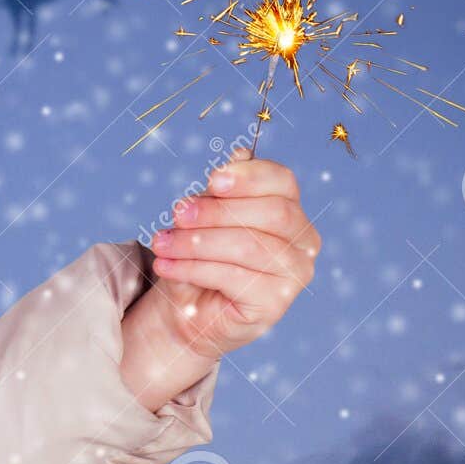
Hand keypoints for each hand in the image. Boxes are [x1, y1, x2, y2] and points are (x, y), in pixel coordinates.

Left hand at [145, 147, 319, 361]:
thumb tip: (239, 153)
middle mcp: (303, 240)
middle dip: (216, 211)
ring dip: (196, 243)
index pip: (282, 181)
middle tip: (177, 214)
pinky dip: (193, 268)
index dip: (248, 176)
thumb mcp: (204, 219)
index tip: (212, 180)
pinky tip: (167, 267)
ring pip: (248, 246)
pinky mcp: (276, 302)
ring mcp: (295, 273)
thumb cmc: (200, 258)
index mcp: (290, 209)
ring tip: (161, 244)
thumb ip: (222, 192)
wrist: (188, 310)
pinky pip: (233, 277)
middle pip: (270, 212)